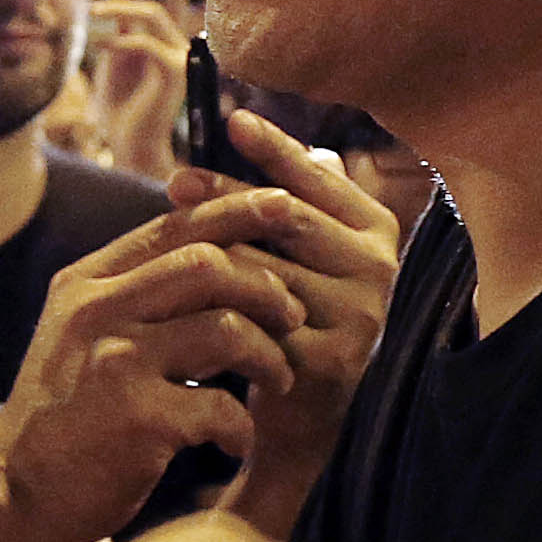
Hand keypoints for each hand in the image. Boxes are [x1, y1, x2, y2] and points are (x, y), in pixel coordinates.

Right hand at [0, 225, 303, 541]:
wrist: (11, 495)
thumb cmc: (63, 416)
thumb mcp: (77, 335)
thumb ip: (130, 293)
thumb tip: (215, 254)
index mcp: (86, 284)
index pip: (174, 227)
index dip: (237, 211)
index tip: (287, 208)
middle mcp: (97, 312)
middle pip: (208, 264)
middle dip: (266, 287)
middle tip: (293, 317)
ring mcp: (117, 364)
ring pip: (226, 328)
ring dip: (269, 356)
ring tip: (278, 381)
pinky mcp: (139, 421)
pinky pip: (223, 407)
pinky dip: (241, 427)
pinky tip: (235, 443)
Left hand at [80, 0, 194, 188]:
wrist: (128, 147)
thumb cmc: (119, 110)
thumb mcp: (115, 62)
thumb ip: (121, 32)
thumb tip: (117, 6)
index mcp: (168, 39)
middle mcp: (181, 44)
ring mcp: (181, 58)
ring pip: (153, 14)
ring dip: (119, 7)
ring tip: (92, 11)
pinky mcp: (173, 74)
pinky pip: (145, 43)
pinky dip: (118, 39)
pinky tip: (97, 45)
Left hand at [185, 114, 398, 541]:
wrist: (298, 420)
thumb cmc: (290, 317)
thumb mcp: (296, 254)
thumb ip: (283, 196)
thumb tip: (236, 122)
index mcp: (376, 229)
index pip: (318, 176)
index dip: (274, 149)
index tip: (231, 121)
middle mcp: (379, 268)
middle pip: (285, 216)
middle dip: (224, 197)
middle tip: (174, 182)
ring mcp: (359, 316)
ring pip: (260, 268)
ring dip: (206, 256)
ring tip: (162, 245)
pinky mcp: (327, 360)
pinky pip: (254, 319)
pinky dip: (213, 309)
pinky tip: (174, 301)